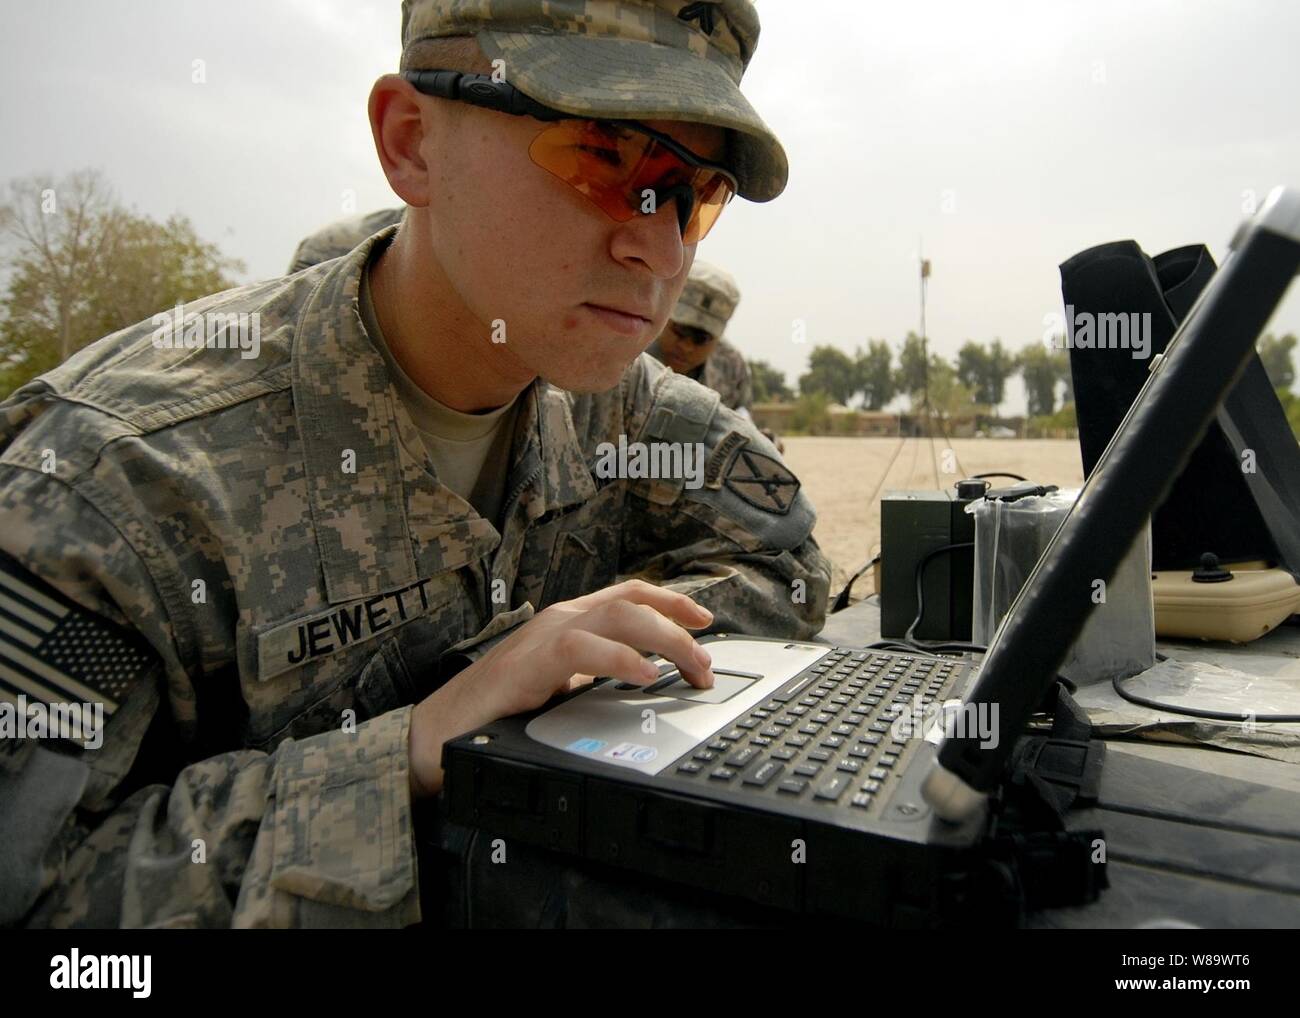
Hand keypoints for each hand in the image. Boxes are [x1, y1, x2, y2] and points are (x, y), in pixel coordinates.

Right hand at [408, 579, 714, 797]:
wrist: (445, 729)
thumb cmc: (501, 709)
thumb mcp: (563, 689)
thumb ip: (596, 680)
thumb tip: (642, 686)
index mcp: (573, 622)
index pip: (630, 595)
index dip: (671, 601)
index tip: (706, 621)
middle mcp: (563, 618)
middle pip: (634, 602)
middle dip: (679, 627)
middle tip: (705, 664)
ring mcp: (546, 635)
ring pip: (618, 615)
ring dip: (663, 639)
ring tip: (690, 667)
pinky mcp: (531, 661)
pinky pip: (582, 649)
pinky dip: (619, 659)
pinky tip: (644, 676)